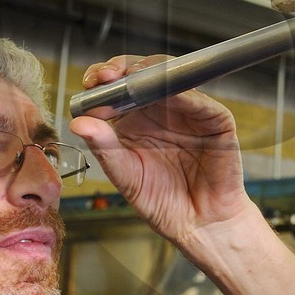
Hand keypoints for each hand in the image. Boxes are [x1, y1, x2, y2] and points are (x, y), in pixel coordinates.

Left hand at [70, 56, 256, 247]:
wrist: (198, 226)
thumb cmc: (164, 202)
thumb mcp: (125, 175)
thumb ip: (103, 147)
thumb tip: (77, 123)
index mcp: (137, 119)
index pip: (120, 86)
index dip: (105, 77)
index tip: (89, 82)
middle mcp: (163, 109)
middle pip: (145, 72)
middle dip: (124, 68)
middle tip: (107, 75)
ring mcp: (191, 112)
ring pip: (174, 77)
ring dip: (152, 73)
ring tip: (133, 78)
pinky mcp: (216, 121)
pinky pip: (202, 102)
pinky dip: (185, 94)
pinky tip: (168, 92)